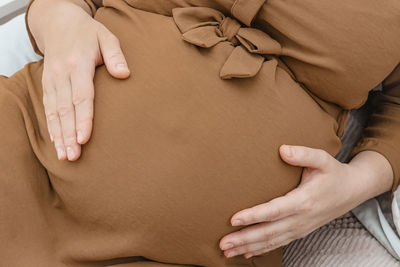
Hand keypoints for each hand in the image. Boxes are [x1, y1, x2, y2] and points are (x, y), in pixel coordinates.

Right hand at [28, 0, 129, 160]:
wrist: (58, 22)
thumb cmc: (87, 32)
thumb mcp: (106, 36)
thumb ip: (116, 55)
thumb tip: (124, 74)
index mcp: (77, 64)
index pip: (81, 96)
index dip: (83, 119)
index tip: (84, 139)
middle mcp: (61, 74)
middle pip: (65, 109)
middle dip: (68, 135)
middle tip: (73, 156)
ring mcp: (51, 80)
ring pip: (54, 112)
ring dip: (59, 135)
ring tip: (64, 156)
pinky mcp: (47, 84)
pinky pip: (47, 108)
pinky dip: (51, 126)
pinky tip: (56, 142)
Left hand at [219, 145, 393, 258]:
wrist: (353, 190)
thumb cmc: (334, 173)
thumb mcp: (322, 159)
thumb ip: (303, 154)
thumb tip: (282, 150)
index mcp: (304, 201)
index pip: (273, 211)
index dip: (253, 216)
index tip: (233, 220)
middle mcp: (301, 219)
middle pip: (268, 232)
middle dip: (244, 238)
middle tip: (222, 243)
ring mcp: (300, 228)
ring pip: (271, 241)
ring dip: (248, 246)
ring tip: (227, 251)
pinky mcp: (300, 231)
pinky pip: (278, 243)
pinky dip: (261, 249)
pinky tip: (246, 252)